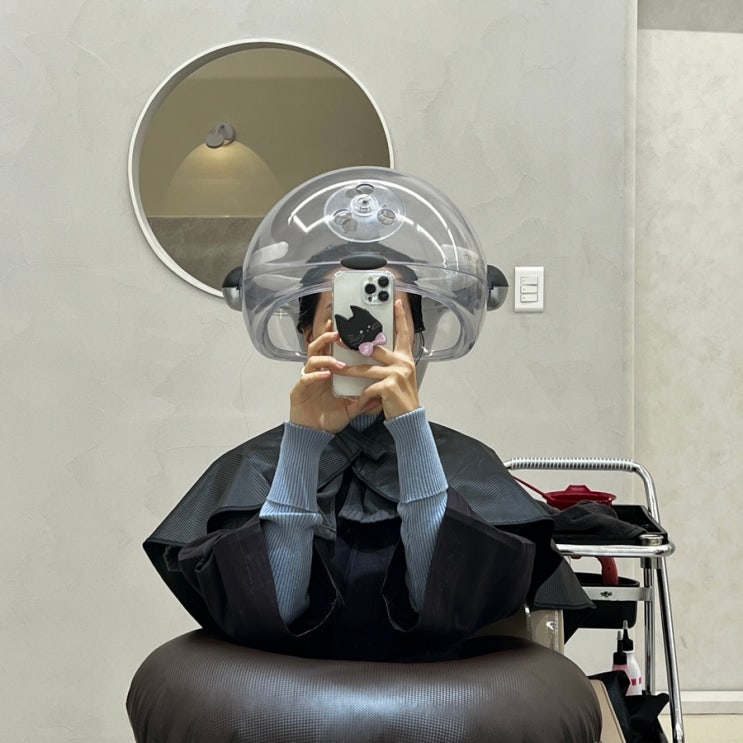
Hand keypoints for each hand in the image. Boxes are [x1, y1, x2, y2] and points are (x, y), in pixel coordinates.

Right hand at [289, 321, 364, 432]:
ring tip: (337, 363)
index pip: (328, 350)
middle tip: (338, 334)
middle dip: (326, 338)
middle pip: (316, 348)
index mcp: (326, 374)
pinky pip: (306, 378)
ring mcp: (306, 381)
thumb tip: (381, 397)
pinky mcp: (299, 391)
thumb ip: (363, 401)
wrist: (313, 435)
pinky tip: (326, 375)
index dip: (332, 338)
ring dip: (325, 359)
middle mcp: (315, 374)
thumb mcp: (350, 409)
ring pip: (311, 360)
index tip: (342, 328)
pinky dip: (316, 375)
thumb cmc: (327, 420)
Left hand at [345, 299, 420, 419]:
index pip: (404, 334)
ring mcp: (397, 373)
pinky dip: (362, 395)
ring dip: (349, 370)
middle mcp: (403, 363)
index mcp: (405, 358)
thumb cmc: (401, 398)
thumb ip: (389, 363)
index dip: (400, 318)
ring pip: (366, 369)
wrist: (409, 418)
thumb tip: (371, 351)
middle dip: (354, 345)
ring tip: (337, 369)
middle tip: (339, 339)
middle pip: (375, 349)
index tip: (397, 303)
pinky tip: (360, 400)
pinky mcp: (389, 386)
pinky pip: (369, 387)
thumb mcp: (398, 377)